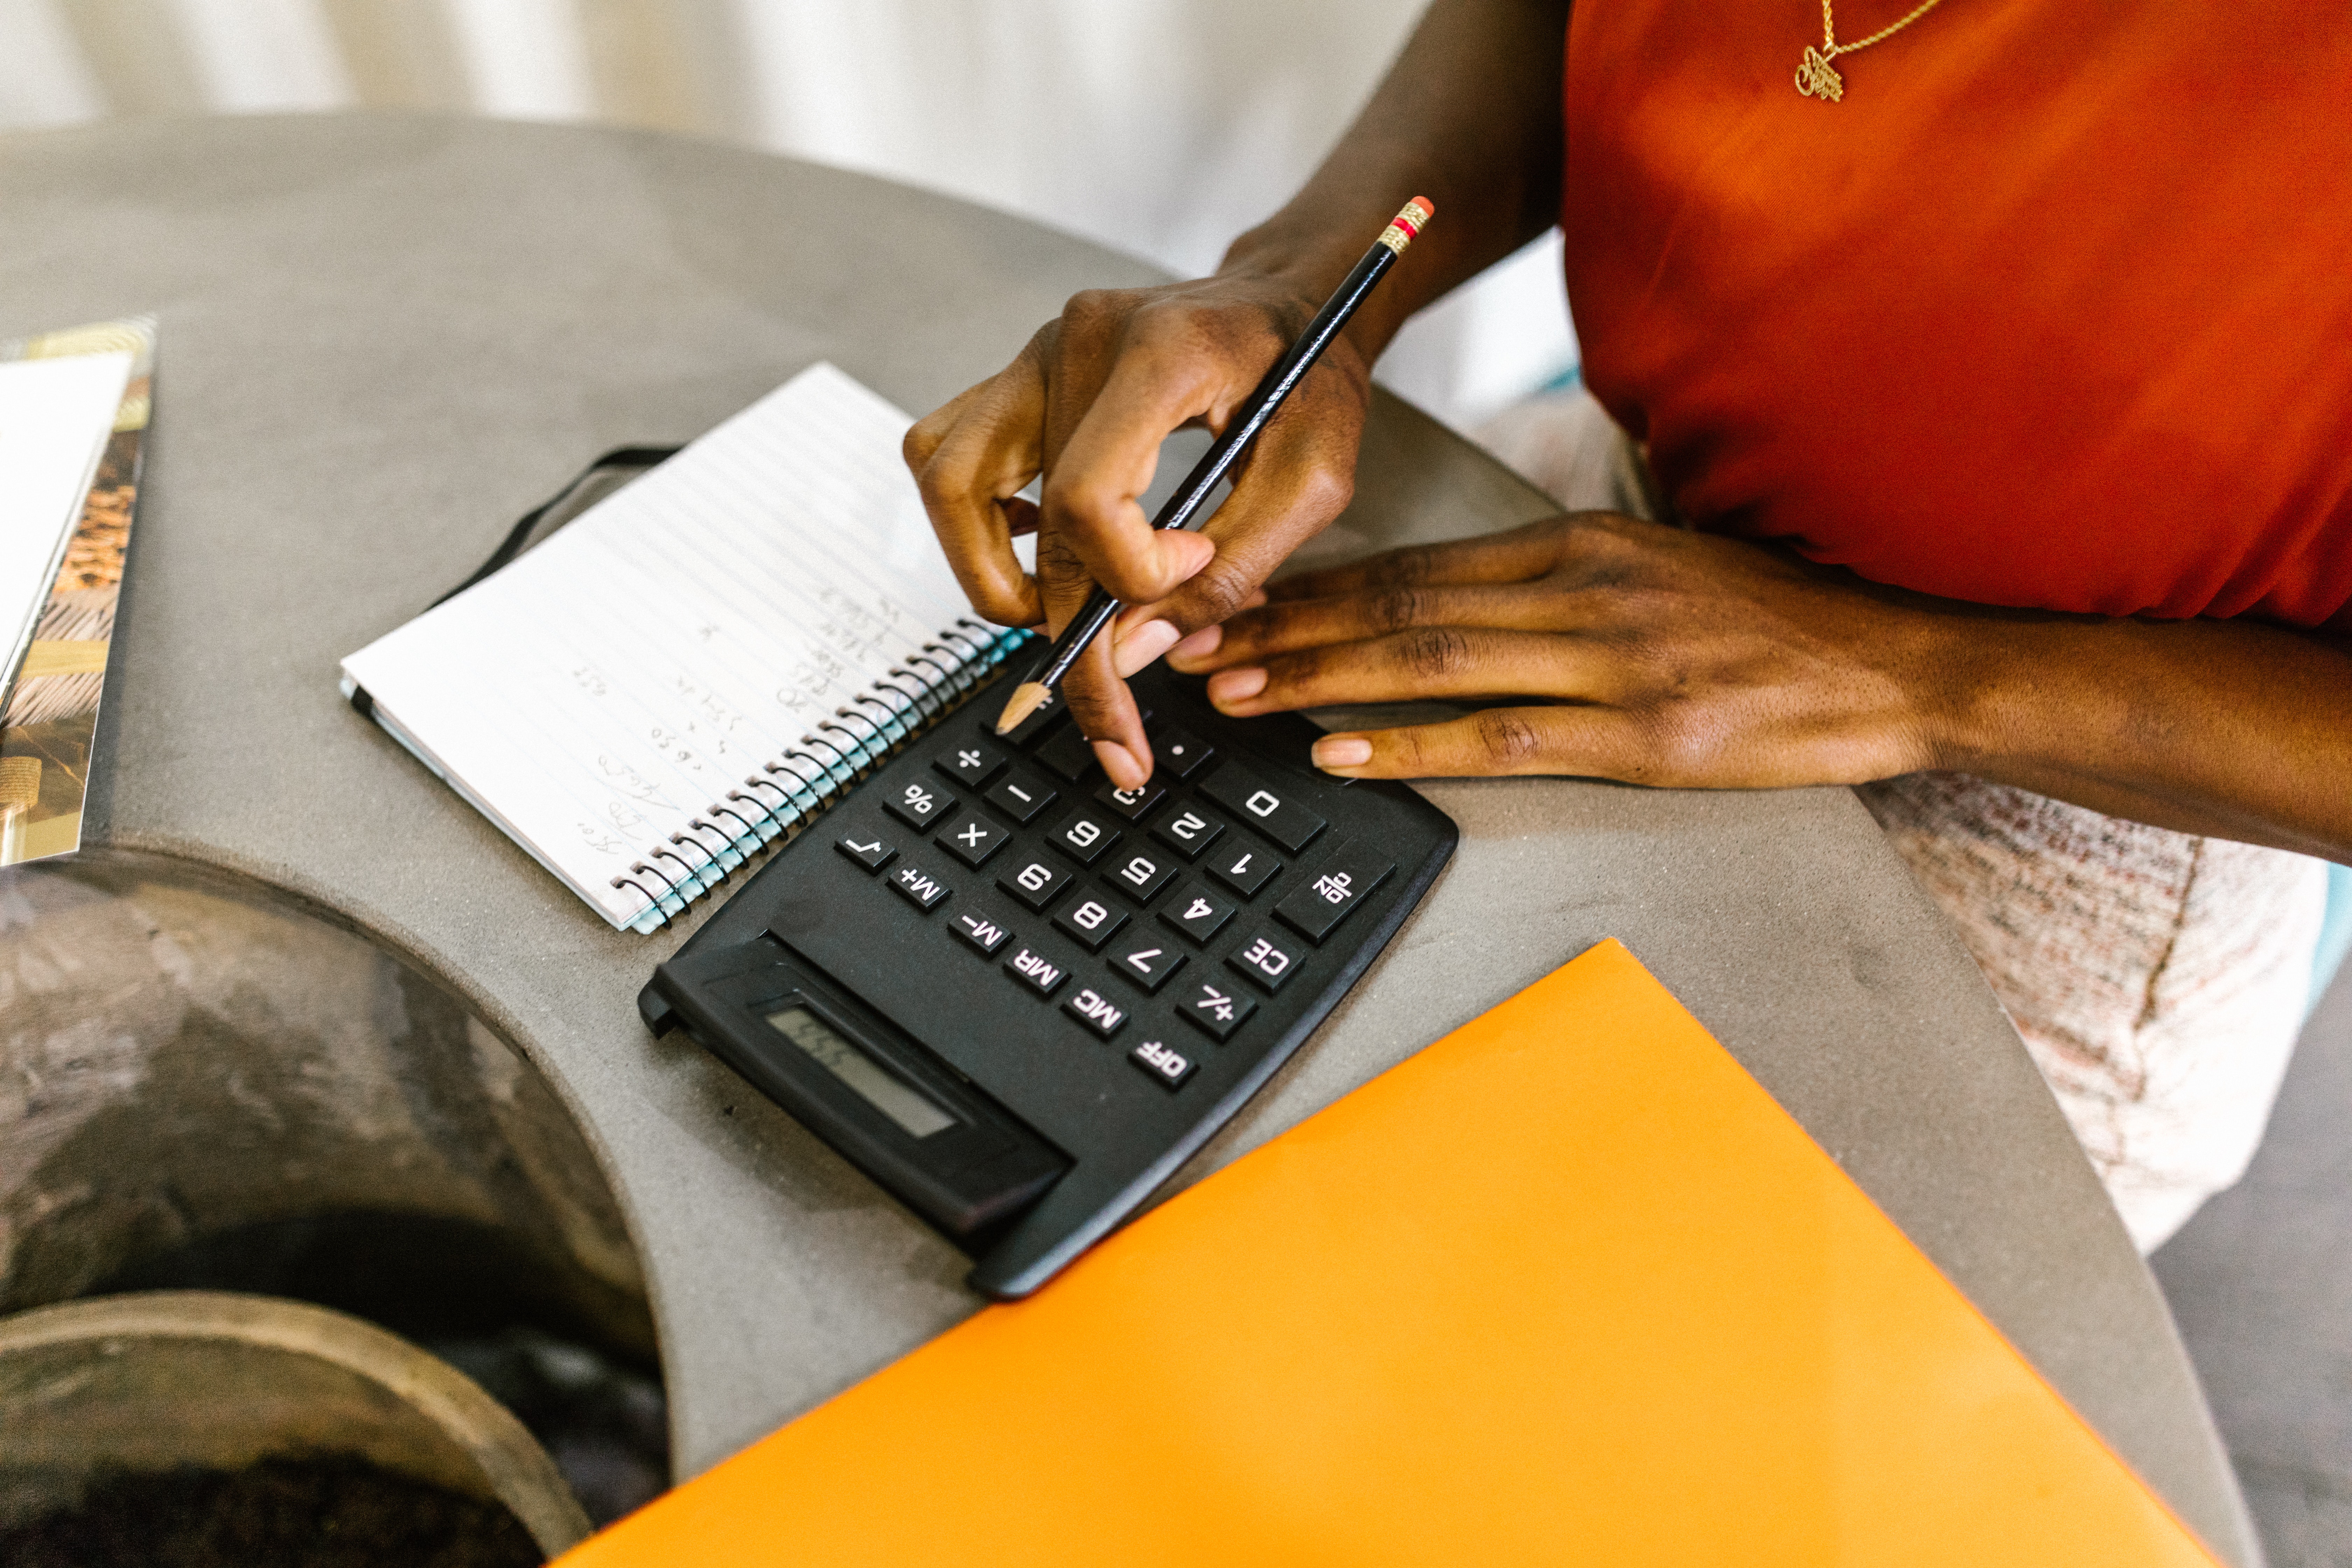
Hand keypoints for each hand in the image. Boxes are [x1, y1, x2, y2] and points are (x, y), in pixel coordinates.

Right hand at [902, 272, 1369, 787]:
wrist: (1291, 300)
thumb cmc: (1309, 376)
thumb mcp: (1313, 480)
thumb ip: (1232, 570)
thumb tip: (1133, 653)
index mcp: (1158, 355)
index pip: (1088, 497)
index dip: (1128, 573)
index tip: (1186, 574)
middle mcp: (1075, 342)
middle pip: (1031, 521)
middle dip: (1068, 641)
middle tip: (1112, 724)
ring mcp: (1033, 353)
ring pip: (947, 482)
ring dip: (989, 575)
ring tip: (1055, 624)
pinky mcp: (1017, 375)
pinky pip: (945, 455)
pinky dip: (974, 522)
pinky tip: (1038, 550)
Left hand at [1166, 512, 1951, 785]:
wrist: (1892, 665)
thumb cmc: (1767, 620)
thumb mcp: (1654, 565)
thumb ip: (1554, 578)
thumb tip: (1448, 599)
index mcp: (1581, 545)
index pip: (1416, 563)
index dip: (1313, 585)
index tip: (1236, 601)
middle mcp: (1586, 592)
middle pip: (1402, 607)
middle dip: (1285, 628)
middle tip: (1194, 646)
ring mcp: (1615, 664)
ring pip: (1434, 664)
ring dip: (1320, 681)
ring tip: (1236, 695)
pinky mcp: (1646, 739)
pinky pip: (1505, 740)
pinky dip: (1413, 746)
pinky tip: (1342, 752)